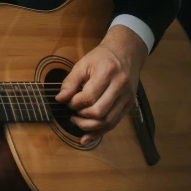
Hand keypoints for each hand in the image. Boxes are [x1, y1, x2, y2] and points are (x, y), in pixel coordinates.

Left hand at [54, 24, 148, 145]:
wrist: (125, 52)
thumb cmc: (102, 57)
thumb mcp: (83, 63)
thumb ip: (70, 81)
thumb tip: (60, 99)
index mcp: (107, 72)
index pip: (89, 96)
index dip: (75, 103)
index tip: (68, 101)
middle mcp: (120, 86)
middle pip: (99, 112)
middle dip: (82, 117)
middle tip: (73, 114)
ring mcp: (127, 97)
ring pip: (108, 122)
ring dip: (90, 127)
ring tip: (77, 122)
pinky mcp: (129, 104)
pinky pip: (114, 123)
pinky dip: (100, 132)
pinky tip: (88, 137)